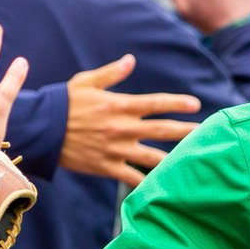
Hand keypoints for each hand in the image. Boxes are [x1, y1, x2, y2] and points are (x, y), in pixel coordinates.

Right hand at [60, 54, 200, 187]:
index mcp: (120, 105)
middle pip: (163, 131)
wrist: (42, 129)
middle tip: (207, 134)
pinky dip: (148, 183)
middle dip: (187, 132)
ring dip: (175, 159)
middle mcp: (123, 128)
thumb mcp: (86, 82)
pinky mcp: (107, 166)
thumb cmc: (64, 102)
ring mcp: (117, 149)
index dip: (178, 103)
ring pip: (153, 157)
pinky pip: (132, 178)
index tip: (196, 105)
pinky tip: (164, 187)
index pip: (156, 103)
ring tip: (194, 161)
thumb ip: (111, 73)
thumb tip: (131, 61)